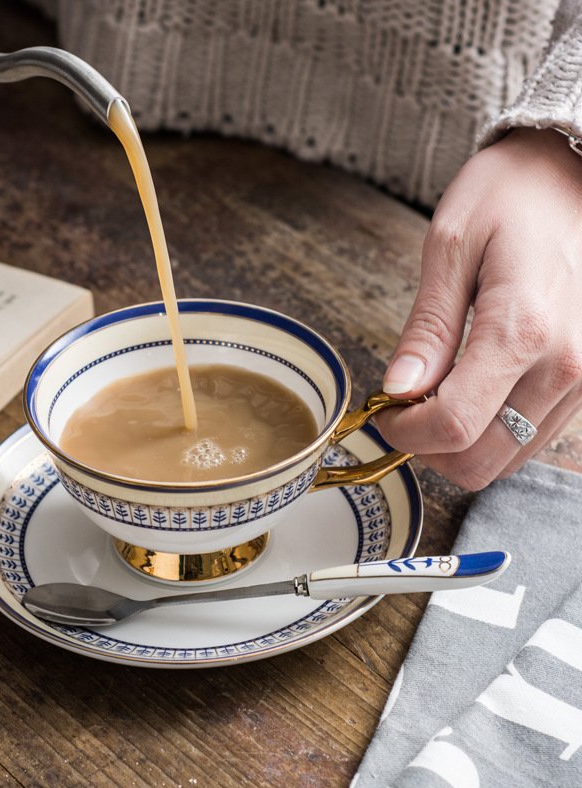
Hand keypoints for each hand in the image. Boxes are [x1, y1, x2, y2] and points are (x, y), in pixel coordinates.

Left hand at [375, 127, 581, 490]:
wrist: (571, 171)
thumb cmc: (509, 195)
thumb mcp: (450, 247)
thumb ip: (428, 328)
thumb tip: (398, 390)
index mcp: (523, 329)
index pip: (454, 425)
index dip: (405, 433)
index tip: (382, 413)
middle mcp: (567, 365)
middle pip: (482, 459)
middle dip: (430, 447)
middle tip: (404, 411)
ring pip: (508, 457)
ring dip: (461, 443)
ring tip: (436, 397)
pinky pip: (533, 436)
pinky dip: (494, 430)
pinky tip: (473, 393)